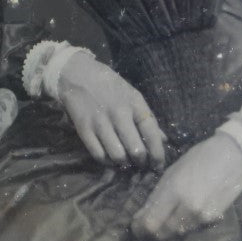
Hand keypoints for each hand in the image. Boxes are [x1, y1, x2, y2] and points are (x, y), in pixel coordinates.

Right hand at [55, 52, 165, 168]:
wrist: (77, 74)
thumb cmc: (109, 85)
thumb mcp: (132, 96)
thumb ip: (147, 118)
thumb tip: (164, 140)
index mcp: (135, 104)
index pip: (152, 133)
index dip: (158, 154)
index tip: (158, 165)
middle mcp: (119, 114)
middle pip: (136, 151)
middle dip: (141, 163)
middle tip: (141, 165)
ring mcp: (100, 123)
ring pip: (118, 156)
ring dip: (124, 164)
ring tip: (126, 162)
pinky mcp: (84, 129)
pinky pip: (99, 155)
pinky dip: (107, 162)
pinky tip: (110, 159)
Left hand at [131, 133, 241, 240]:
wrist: (234, 156)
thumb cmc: (200, 158)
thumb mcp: (172, 172)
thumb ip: (157, 196)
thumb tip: (142, 216)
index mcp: (173, 191)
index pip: (150, 223)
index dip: (139, 228)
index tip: (135, 226)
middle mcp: (187, 207)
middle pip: (162, 233)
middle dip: (151, 232)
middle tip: (146, 227)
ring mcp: (202, 216)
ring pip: (176, 233)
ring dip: (167, 230)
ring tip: (163, 221)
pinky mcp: (213, 219)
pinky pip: (191, 229)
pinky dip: (183, 226)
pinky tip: (182, 216)